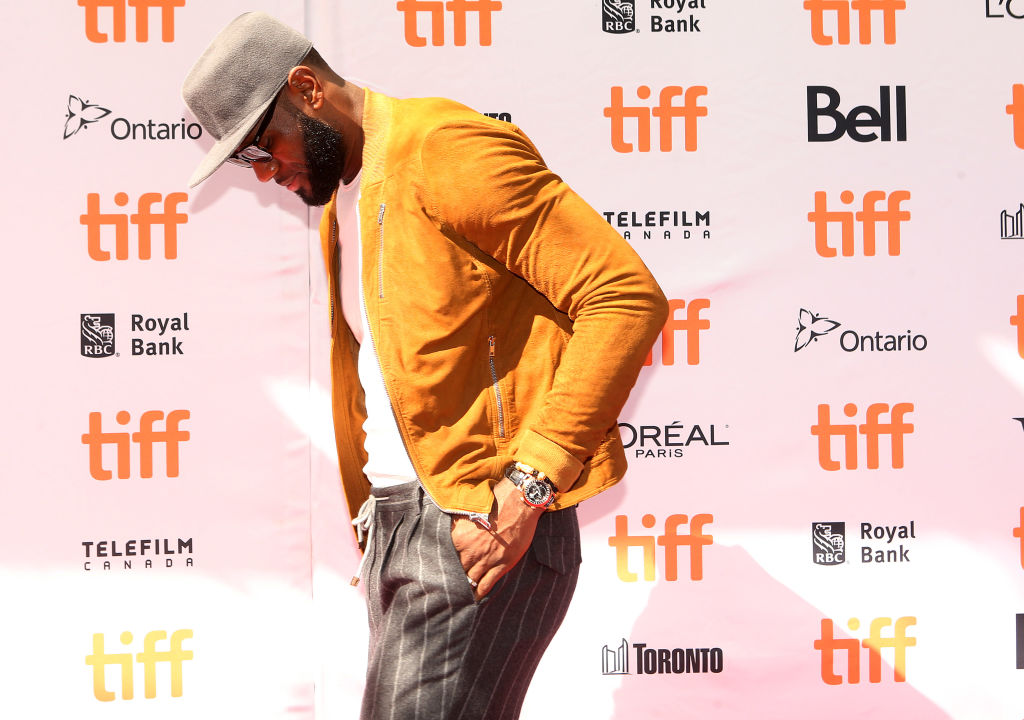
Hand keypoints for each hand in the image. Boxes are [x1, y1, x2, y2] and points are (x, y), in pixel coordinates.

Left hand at [451, 477, 543, 599]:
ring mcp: (487, 560)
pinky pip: (487, 584)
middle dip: (452, 579)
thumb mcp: (469, 510)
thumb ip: (457, 523)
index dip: (442, 566)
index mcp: (459, 538)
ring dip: (465, 588)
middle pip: (457, 571)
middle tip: (446, 589)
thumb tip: (448, 527)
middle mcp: (471, 551)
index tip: (436, 573)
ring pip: (471, 580)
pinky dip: (479, 593)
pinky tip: (474, 599)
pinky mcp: (502, 564)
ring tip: (458, 597)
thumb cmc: (495, 502)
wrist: (519, 503)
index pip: (446, 558)